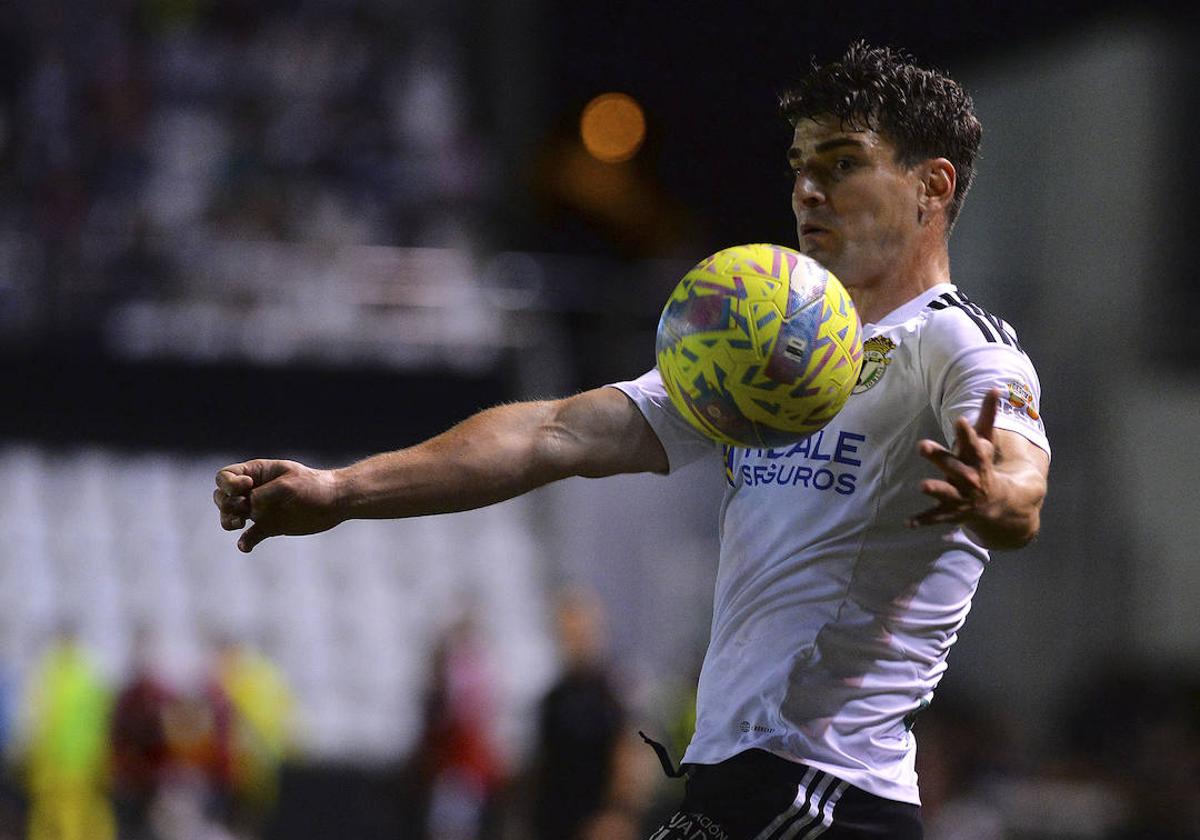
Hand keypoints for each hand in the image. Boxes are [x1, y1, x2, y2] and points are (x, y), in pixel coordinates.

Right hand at [213, 459, 342, 552]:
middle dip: (225, 503)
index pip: (225, 476)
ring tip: (237, 525)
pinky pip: (249, 536)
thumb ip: (264, 494)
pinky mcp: (269, 526)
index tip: (247, 486)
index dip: (229, 483)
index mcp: (257, 473)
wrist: (335, 502)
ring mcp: (260, 509)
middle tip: (245, 507)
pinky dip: (245, 542)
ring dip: (227, 521)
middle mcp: (254, 490)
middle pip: (222, 496)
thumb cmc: (314, 486)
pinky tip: (245, 546)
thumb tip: (249, 508)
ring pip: (231, 516)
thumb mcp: (288, 485)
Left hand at [908, 388, 1001, 531]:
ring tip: (922, 485)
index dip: (967, 433)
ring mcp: (962, 497)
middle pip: (955, 467)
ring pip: (947, 493)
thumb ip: (988, 416)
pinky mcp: (952, 512)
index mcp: (978, 461)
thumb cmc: (985, 466)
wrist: (1000, 504)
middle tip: (921, 445)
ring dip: (936, 489)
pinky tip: (908, 523)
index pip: (974, 444)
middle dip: (939, 457)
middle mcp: (971, 479)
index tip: (960, 420)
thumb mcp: (986, 441)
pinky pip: (937, 517)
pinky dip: (923, 520)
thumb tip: (996, 387)